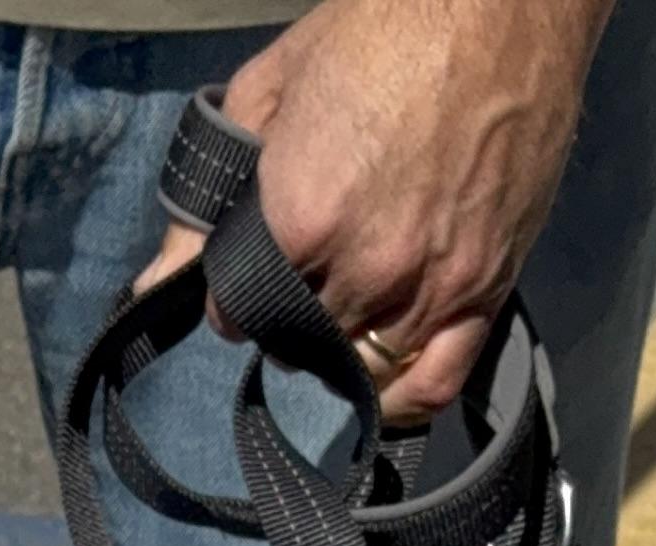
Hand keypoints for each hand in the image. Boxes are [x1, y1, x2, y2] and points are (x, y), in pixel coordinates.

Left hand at [139, 0, 612, 421]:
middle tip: (303, 271)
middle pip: (298, 341)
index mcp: (304, 216)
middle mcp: (367, 267)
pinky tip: (382, 374)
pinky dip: (401, 395)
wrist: (503, 0)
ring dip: (341, 347)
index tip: (249, 265)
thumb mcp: (270, 92)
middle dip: (289, 314)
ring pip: (361, 366)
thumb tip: (153, 282)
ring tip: (343, 304)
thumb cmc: (384, 24)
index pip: (237, 310)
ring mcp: (431, 285)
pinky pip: (433, 384)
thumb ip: (206, 198)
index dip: (235, 291)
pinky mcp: (486, 289)